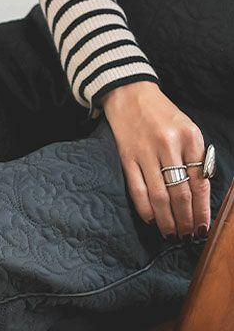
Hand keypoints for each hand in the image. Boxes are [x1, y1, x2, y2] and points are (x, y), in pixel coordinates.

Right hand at [101, 81, 209, 238]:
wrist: (131, 95)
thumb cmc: (162, 116)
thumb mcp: (187, 129)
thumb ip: (195, 157)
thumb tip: (199, 195)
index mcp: (190, 136)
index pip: (200, 181)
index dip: (201, 209)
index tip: (202, 227)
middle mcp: (169, 144)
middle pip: (180, 193)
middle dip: (184, 219)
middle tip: (186, 235)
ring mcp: (146, 153)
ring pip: (159, 196)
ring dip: (166, 220)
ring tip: (170, 233)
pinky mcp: (127, 159)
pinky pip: (138, 191)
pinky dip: (145, 209)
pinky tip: (151, 220)